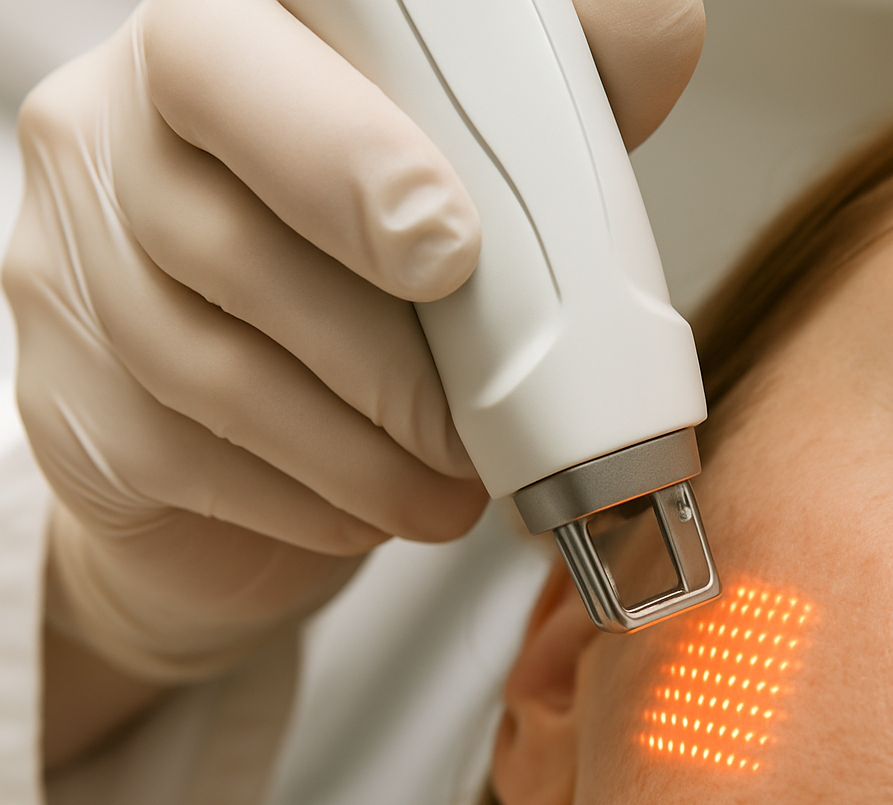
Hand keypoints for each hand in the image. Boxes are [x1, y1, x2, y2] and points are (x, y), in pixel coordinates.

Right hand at [1, 0, 703, 719]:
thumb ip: (533, 113)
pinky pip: (193, 461)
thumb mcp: (456, 176)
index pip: (230, 54)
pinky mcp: (71, 409)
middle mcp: (109, 148)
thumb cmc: (358, 285)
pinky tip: (378, 505)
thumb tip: (658, 37)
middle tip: (473, 417)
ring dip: (364, 448)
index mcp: (213, 59)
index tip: (450, 248)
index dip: (338, 149)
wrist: (242, 431)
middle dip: (380, 351)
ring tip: (449, 479)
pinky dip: (316, 500)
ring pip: (213, 369)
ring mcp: (69, 280)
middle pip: (216, 233)